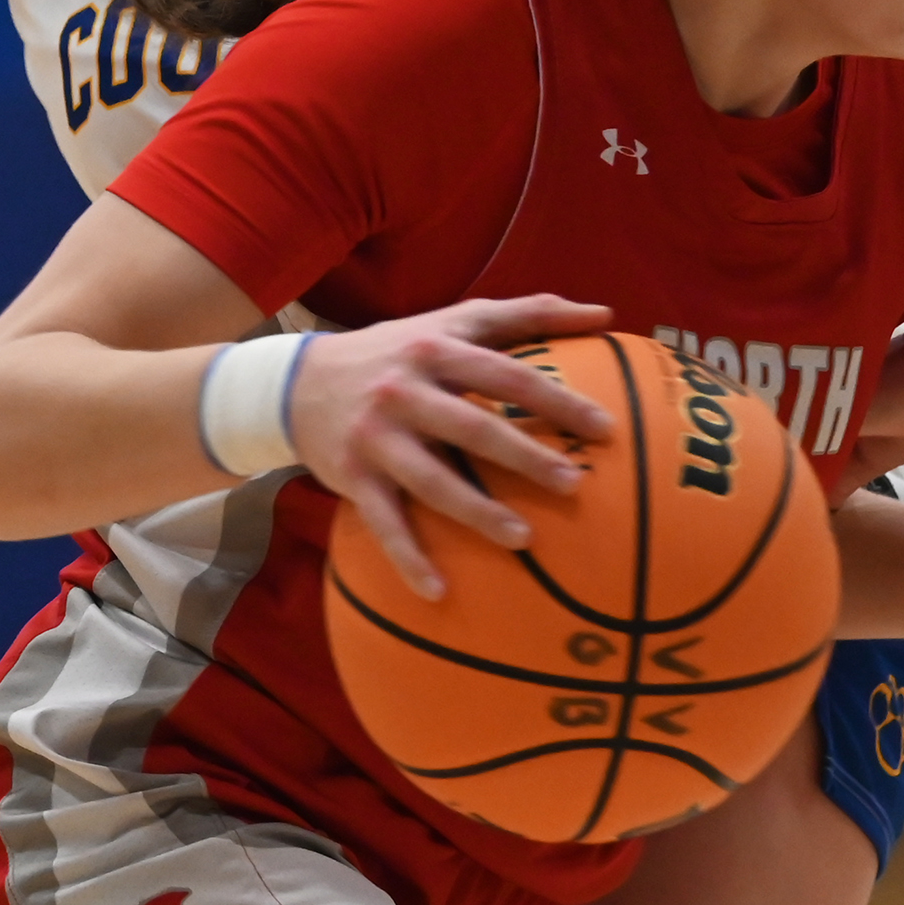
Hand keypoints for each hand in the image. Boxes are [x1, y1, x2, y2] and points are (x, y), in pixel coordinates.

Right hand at [288, 295, 615, 601]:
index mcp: (436, 350)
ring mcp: (377, 437)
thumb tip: (605, 313)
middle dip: (524, 456)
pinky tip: (438, 592)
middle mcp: (404, 391)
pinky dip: (409, 558)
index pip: (506, 374)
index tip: (605, 429)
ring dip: (477, 511)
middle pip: (472, 426)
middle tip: (574, 484)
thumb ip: (527, 314)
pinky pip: (385, 523)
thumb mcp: (453, 321)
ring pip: (431, 480)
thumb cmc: (397, 351)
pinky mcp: (353, 477)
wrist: (298, 382)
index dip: (556, 400)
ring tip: (524, 539)